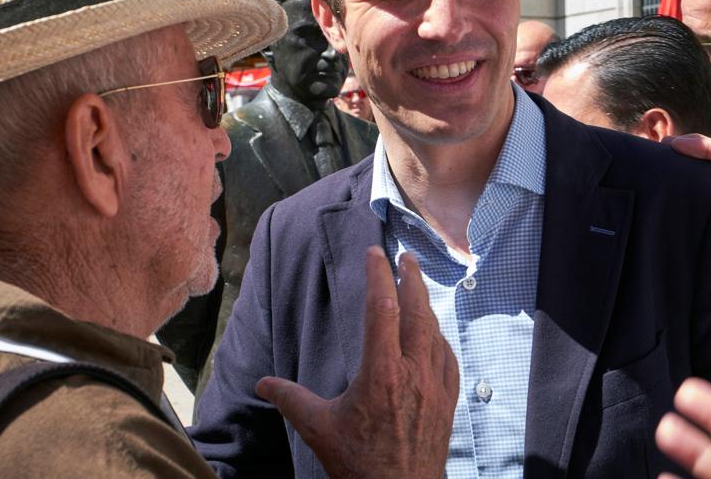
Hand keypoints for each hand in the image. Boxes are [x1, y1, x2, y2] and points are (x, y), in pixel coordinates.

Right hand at [256, 247, 458, 477]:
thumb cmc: (359, 465)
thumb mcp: (318, 428)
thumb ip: (290, 398)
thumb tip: (262, 383)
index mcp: (382, 373)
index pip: (382, 308)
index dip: (378, 276)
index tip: (374, 253)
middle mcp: (414, 373)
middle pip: (418, 311)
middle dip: (412, 279)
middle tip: (406, 256)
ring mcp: (436, 387)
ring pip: (436, 334)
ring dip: (426, 307)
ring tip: (417, 290)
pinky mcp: (448, 403)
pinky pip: (448, 359)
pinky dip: (440, 340)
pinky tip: (434, 337)